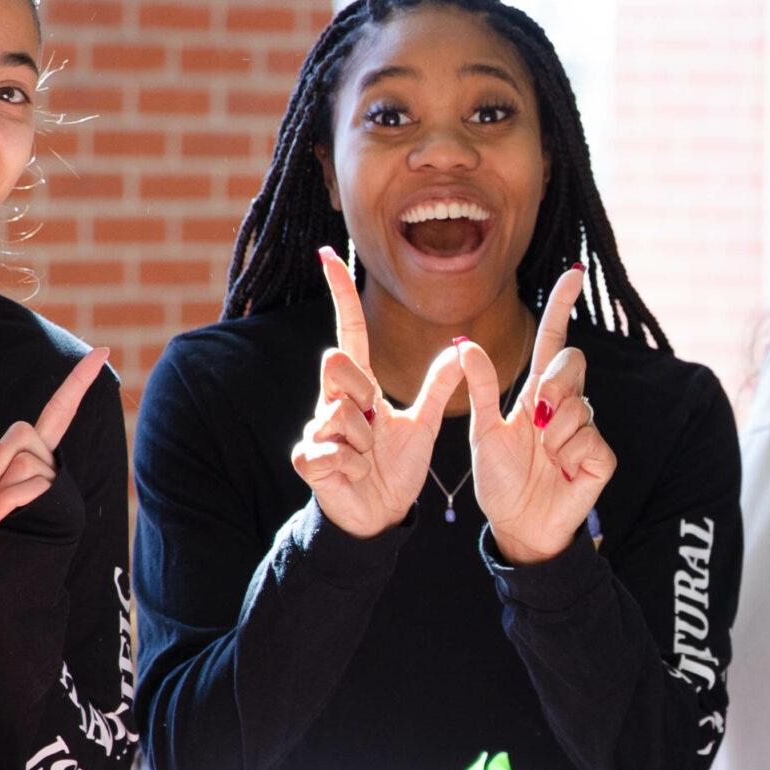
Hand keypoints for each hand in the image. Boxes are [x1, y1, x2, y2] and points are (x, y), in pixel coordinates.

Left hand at [0, 347, 106, 536]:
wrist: (2, 562)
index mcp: (36, 447)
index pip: (61, 408)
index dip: (79, 381)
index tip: (101, 352)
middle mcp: (52, 457)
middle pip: (20, 435)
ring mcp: (55, 476)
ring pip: (18, 462)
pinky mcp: (54, 496)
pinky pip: (19, 488)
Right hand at [289, 247, 464, 537]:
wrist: (379, 515)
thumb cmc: (394, 468)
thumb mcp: (423, 424)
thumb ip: (439, 387)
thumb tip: (462, 347)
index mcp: (359, 388)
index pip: (349, 332)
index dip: (340, 294)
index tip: (329, 254)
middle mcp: (332, 400)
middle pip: (338, 364)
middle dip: (364, 394)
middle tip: (376, 425)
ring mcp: (315, 428)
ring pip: (342, 415)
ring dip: (365, 442)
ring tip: (367, 458)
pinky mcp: (306, 458)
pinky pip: (333, 450)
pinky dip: (353, 466)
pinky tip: (354, 475)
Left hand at [458, 265, 615, 563]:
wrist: (517, 524)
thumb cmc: (501, 479)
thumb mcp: (483, 430)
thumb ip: (481, 388)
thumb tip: (464, 343)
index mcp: (536, 394)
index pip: (552, 341)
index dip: (562, 308)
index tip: (572, 274)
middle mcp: (565, 405)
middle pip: (571, 363)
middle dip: (553, 385)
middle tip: (535, 418)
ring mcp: (586, 429)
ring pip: (575, 406)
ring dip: (551, 434)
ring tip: (543, 458)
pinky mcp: (601, 456)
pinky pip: (587, 439)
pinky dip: (567, 456)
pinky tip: (562, 472)